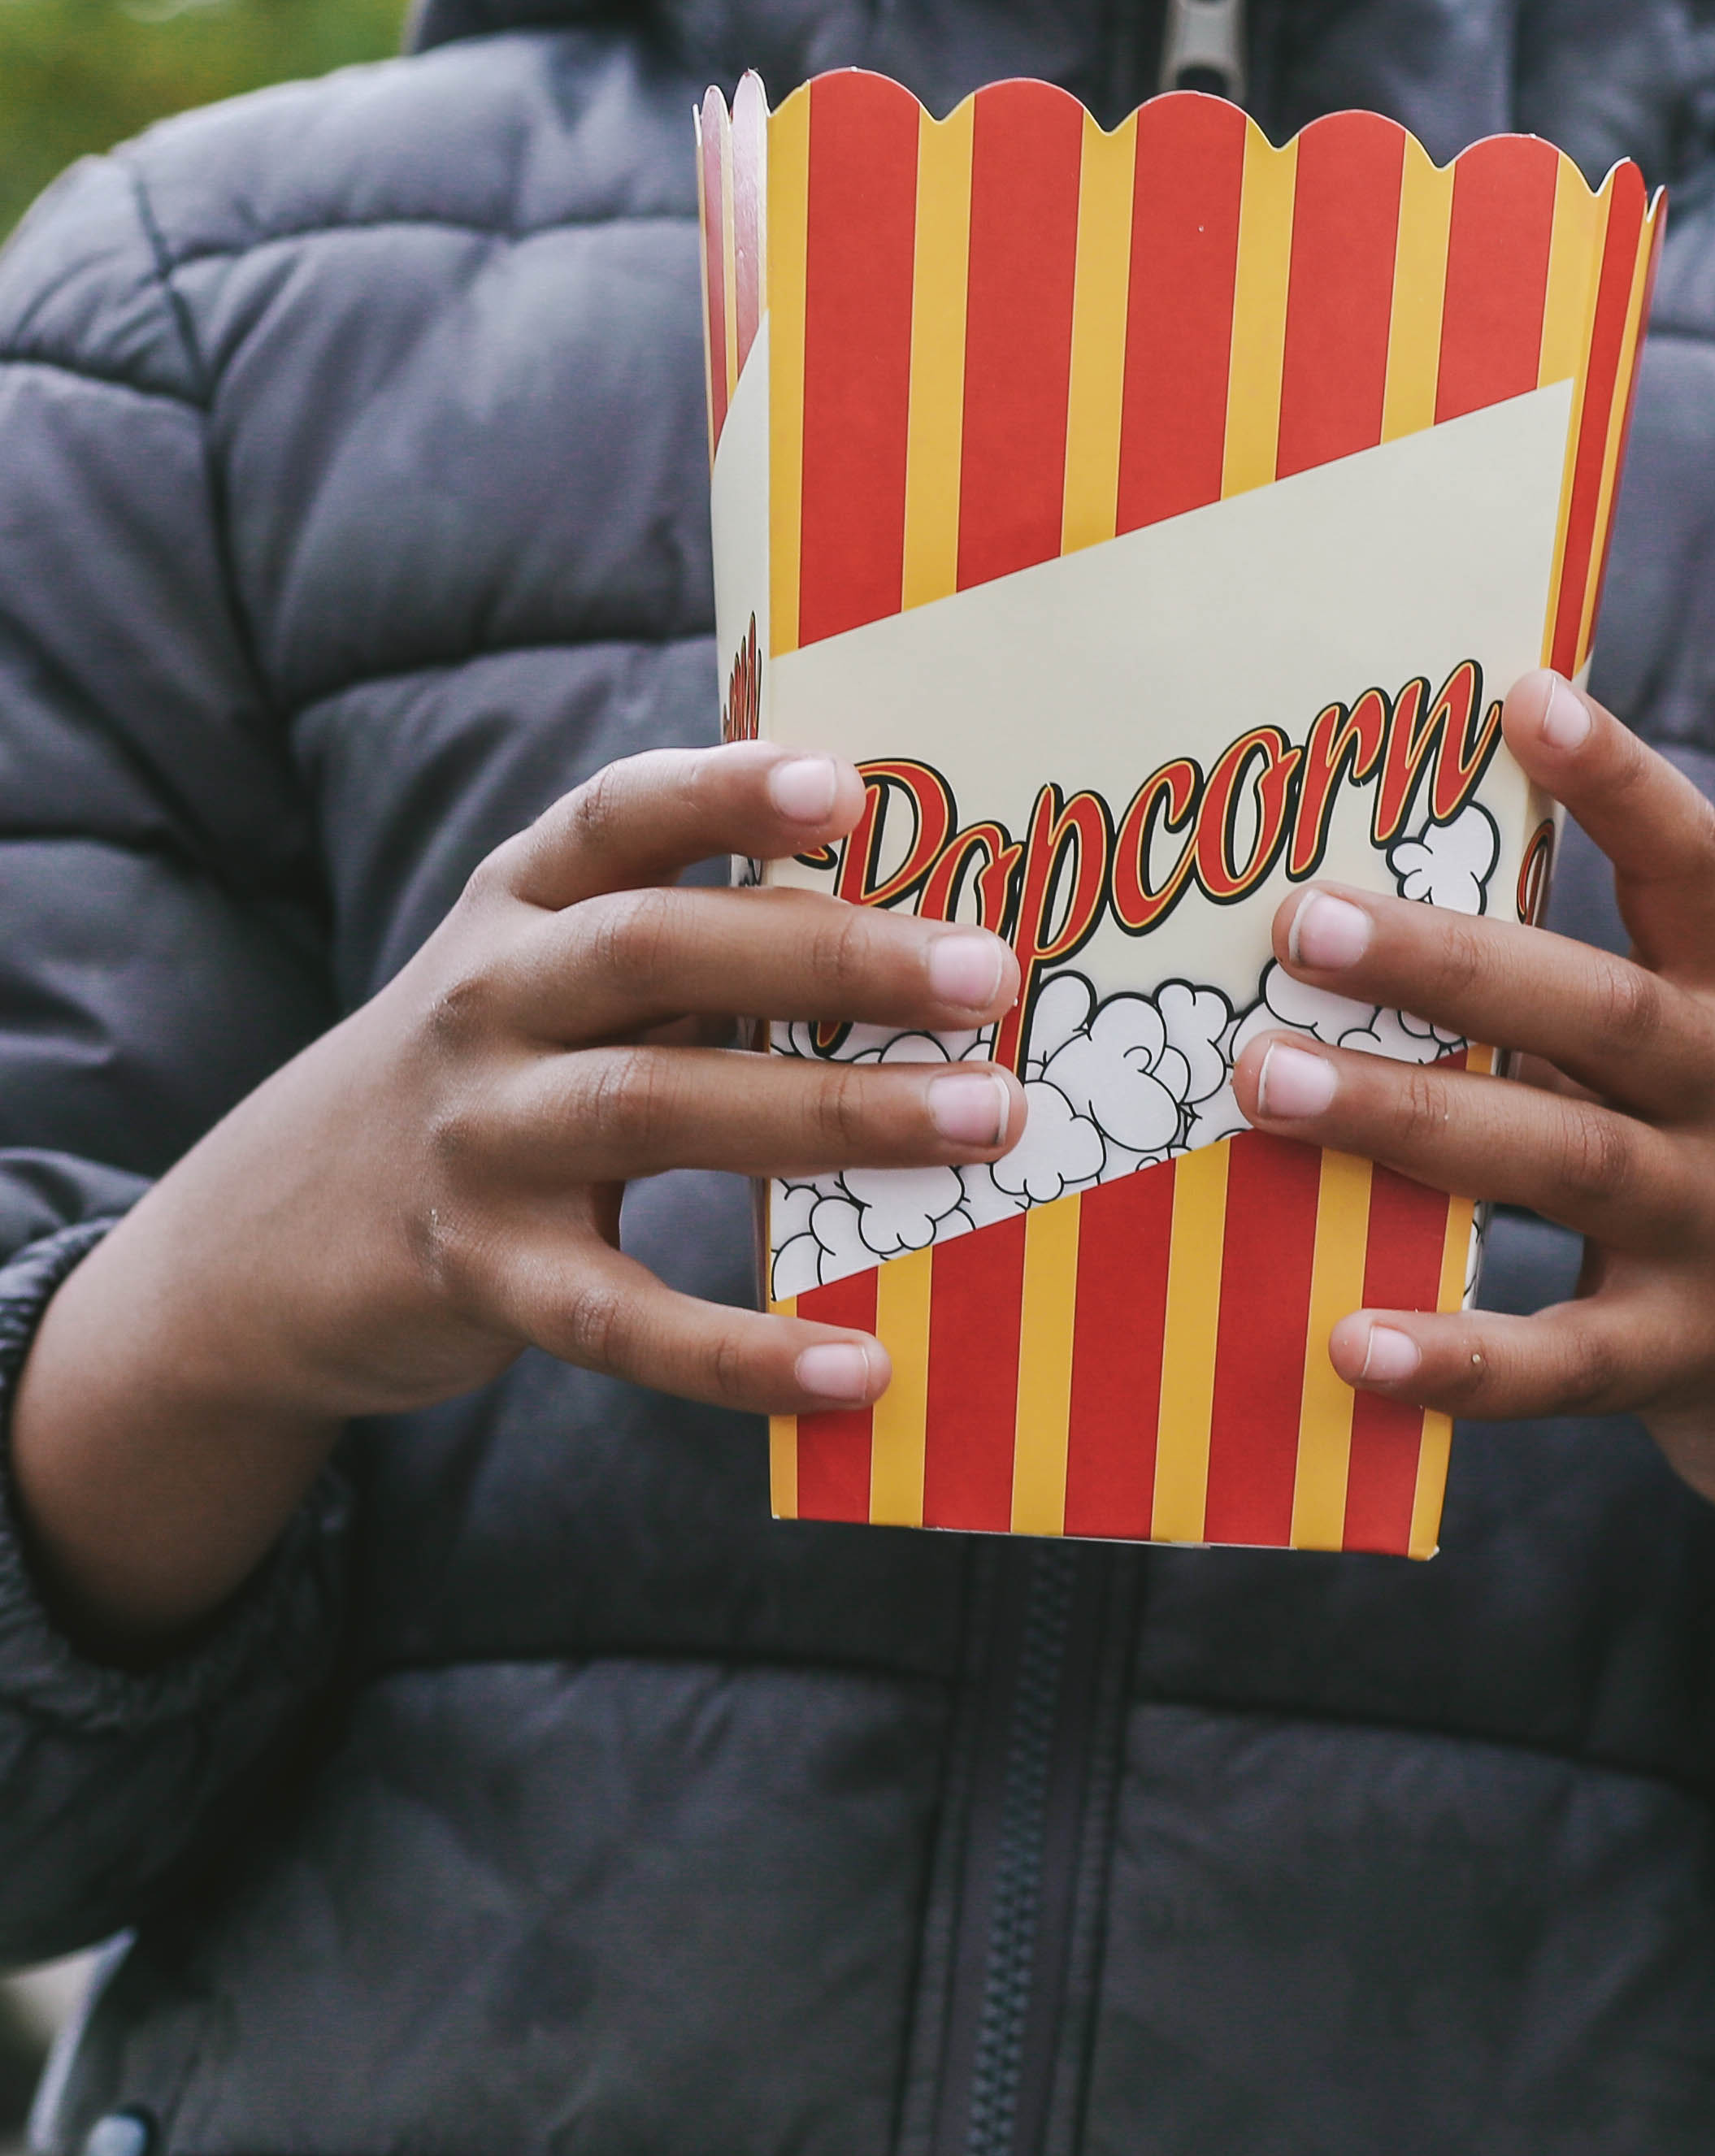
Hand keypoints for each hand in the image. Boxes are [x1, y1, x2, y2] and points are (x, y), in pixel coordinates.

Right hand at [11, 742, 1025, 1650]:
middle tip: (989, 974)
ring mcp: (480, 1136)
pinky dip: (742, 1350)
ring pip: (656, 1107)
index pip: (617, 817)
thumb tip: (935, 937)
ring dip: (833, 1113)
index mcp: (526, 907)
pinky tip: (858, 1368)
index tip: (843, 787)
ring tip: (983, 1120)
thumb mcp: (566, 978)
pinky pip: (622, 1315)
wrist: (282, 1230)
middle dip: (832, 958)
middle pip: (656, 952)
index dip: (723, 793)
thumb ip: (706, 945)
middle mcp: (489, 1002)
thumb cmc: (508, 1073)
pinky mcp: (485, 1272)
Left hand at [1220, 672, 1714, 1648]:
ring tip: (1269, 1083)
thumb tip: (1376, 898)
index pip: (1691, 868)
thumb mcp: (1704, 1067)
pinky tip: (1354, 1343)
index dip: (1616, 780)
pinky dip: (1461, 1356)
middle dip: (1448, 962)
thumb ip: (1575, 999)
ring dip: (1410, 1118)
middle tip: (1302, 920)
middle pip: (1603, 1011)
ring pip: (1566, 1161)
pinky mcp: (1690, 1357)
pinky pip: (1566, 1359)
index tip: (1523, 695)